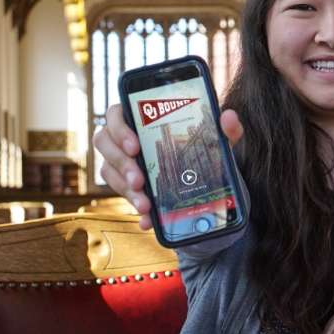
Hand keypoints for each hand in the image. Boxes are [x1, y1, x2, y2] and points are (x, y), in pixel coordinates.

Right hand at [93, 106, 243, 230]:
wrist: (206, 187)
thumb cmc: (203, 151)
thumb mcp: (217, 143)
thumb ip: (225, 129)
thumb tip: (229, 117)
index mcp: (141, 119)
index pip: (116, 114)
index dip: (119, 128)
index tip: (135, 146)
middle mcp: (125, 139)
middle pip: (104, 142)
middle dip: (120, 162)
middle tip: (139, 179)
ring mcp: (122, 163)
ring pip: (109, 171)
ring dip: (124, 188)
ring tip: (145, 203)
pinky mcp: (127, 186)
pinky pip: (122, 196)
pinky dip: (135, 208)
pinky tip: (147, 220)